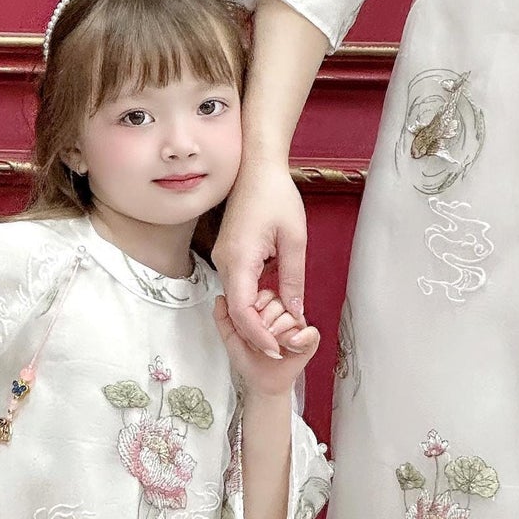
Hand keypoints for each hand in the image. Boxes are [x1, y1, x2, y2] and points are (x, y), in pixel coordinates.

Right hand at [212, 158, 307, 356]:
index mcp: (238, 258)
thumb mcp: (294, 240)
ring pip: (237, 299)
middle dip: (259, 332)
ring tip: (285, 329)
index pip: (241, 310)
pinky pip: (239, 285)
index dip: (257, 335)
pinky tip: (275, 305)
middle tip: (286, 346)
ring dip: (258, 317)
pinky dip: (255, 300)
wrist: (257, 167)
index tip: (276, 351)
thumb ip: (293, 279)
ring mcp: (223, 257)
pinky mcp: (228, 253)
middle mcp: (224, 261)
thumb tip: (295, 314)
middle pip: (236, 309)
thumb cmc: (277, 196)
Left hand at [214, 293, 319, 396]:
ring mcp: (298, 328)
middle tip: (263, 335)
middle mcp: (284, 316)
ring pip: (294, 316)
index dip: (258, 307)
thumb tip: (220, 298)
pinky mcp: (309, 342)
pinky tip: (290, 343)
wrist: (261, 384)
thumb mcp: (231, 338)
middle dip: (268, 319)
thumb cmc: (248, 360)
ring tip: (274, 342)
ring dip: (281, 329)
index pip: (267, 294)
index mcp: (268, 310)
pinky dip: (301, 336)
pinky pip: (311, 332)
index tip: (252, 322)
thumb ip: (223, 318)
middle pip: (281, 303)